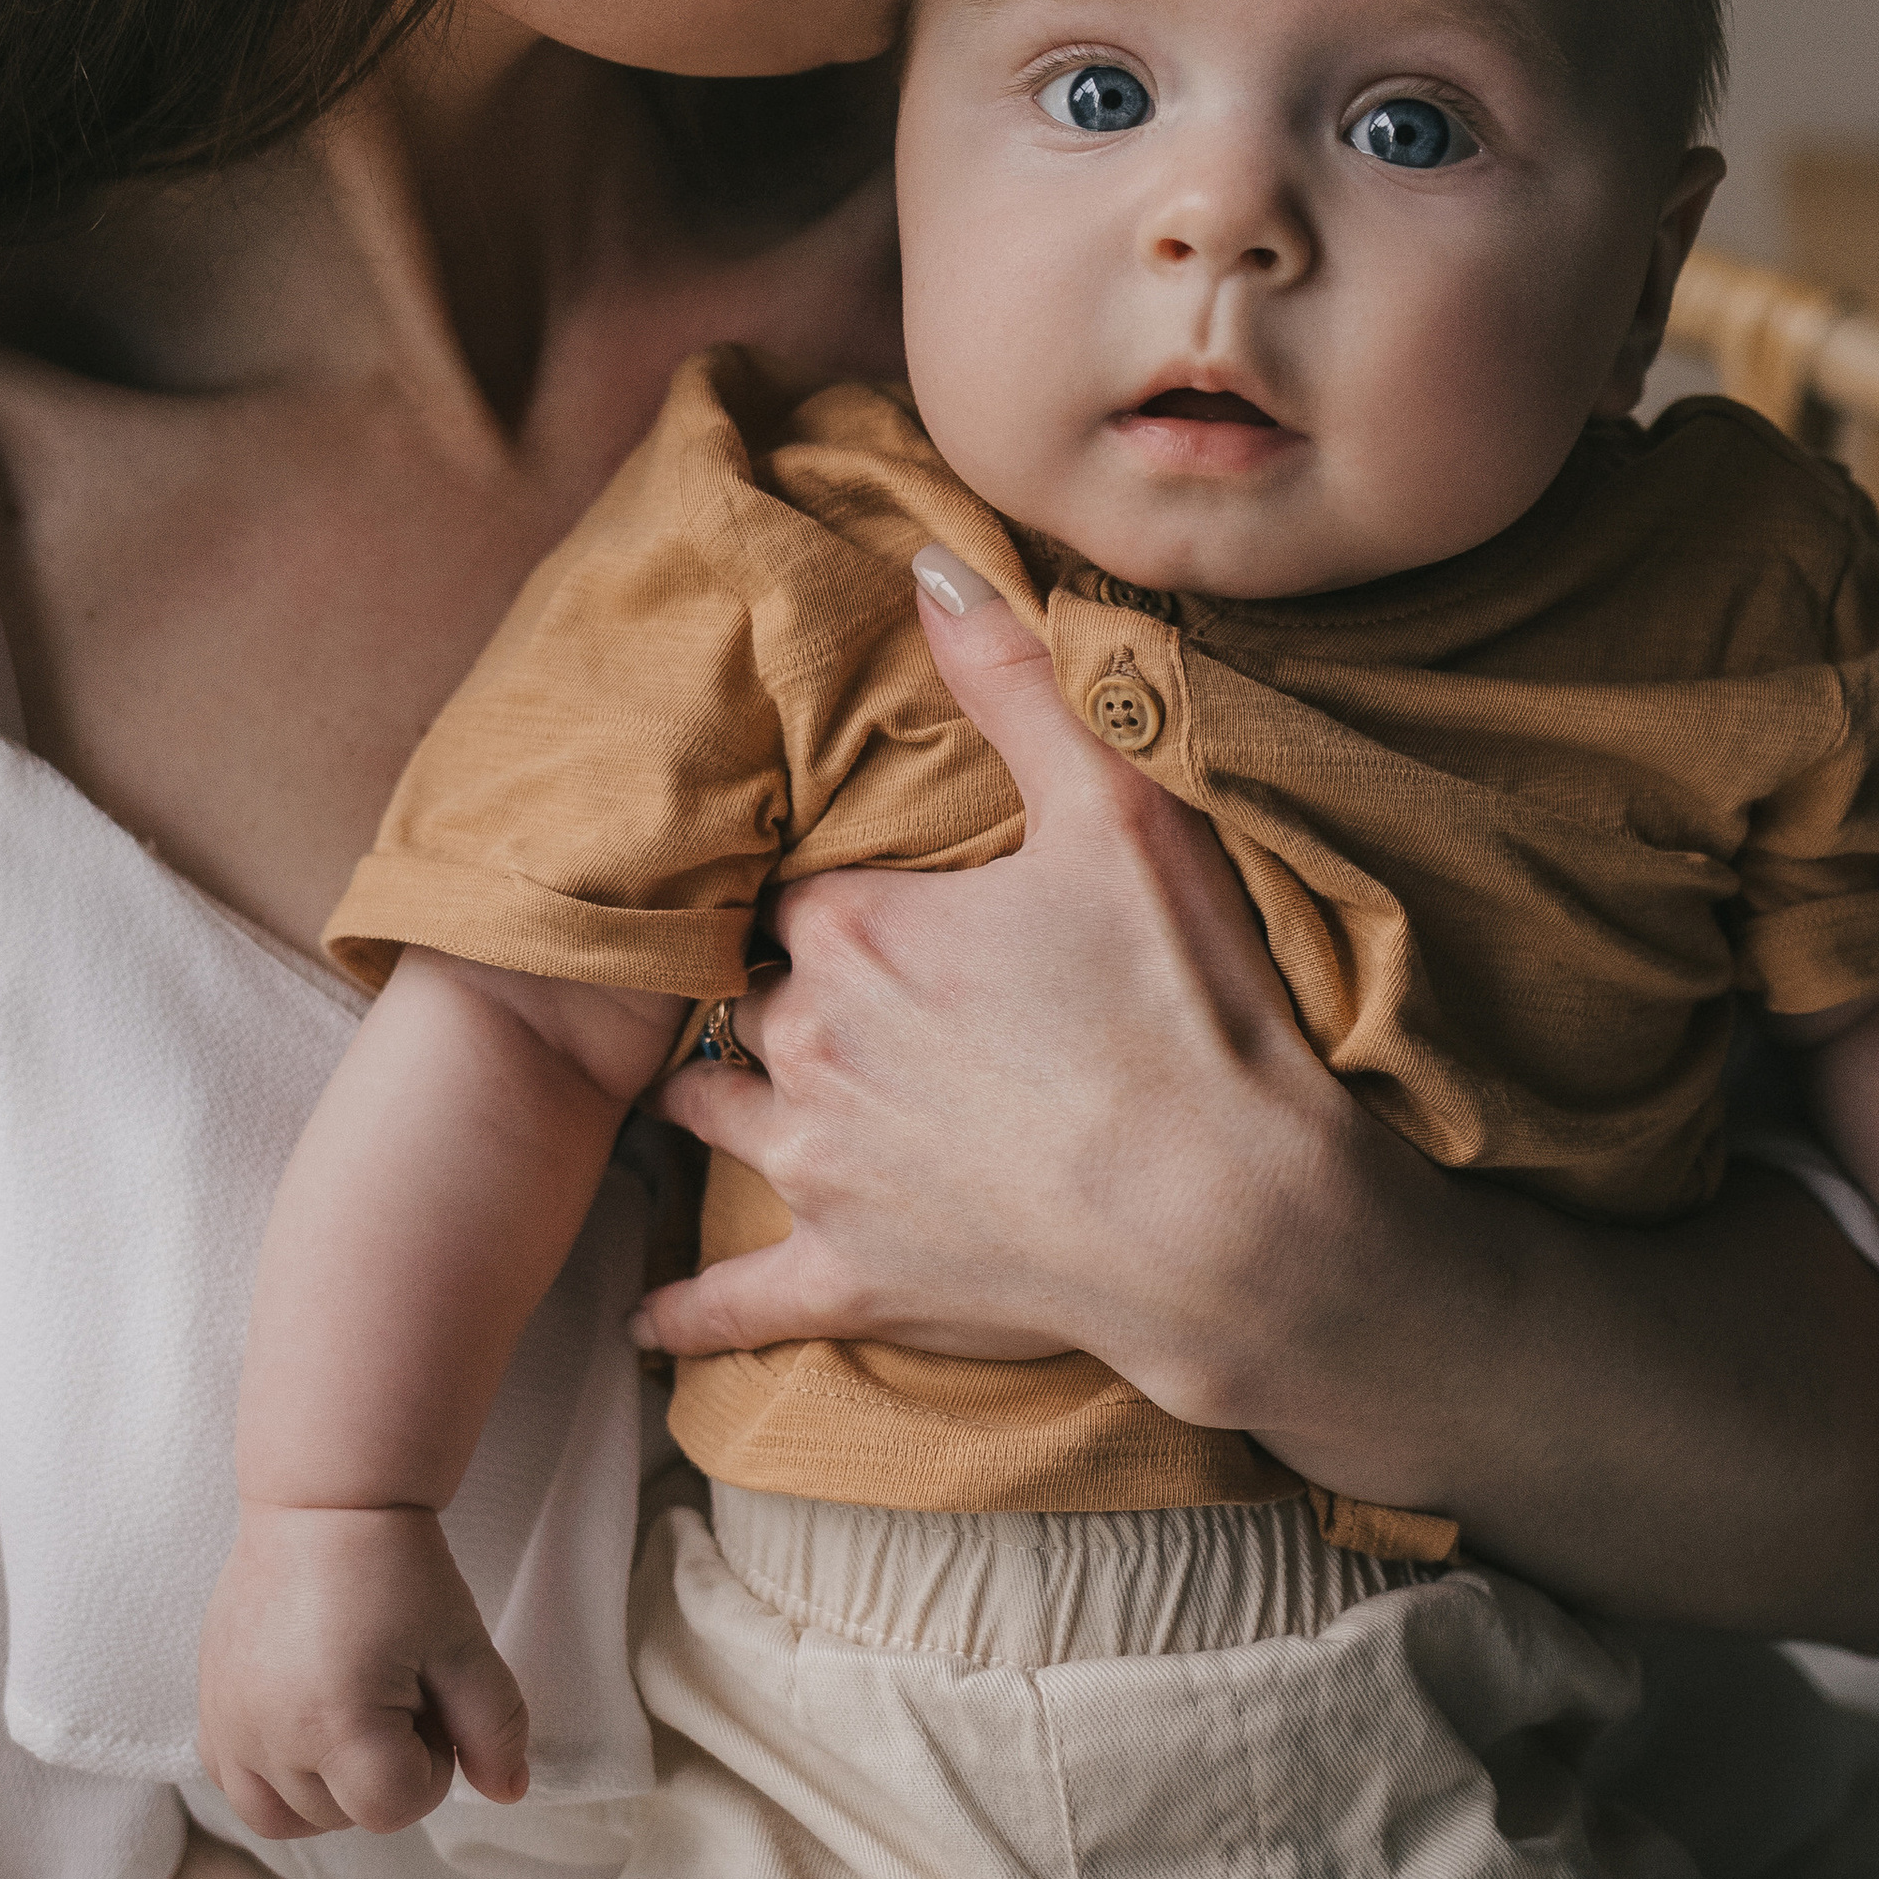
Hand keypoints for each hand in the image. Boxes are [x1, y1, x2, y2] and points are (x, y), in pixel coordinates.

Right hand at [198, 1500, 530, 1839]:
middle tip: (395, 1688)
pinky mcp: (209, 1708)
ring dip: (327, 1787)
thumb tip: (508, 1792)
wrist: (324, 1505)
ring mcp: (229, 1726)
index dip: (432, 1761)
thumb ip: (497, 1728)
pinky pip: (235, 1784)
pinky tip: (304, 1718)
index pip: (396, 1808)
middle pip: (342, 1817)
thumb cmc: (397, 1570)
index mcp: (336, 1725)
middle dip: (383, 1769)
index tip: (430, 1699)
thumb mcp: (465, 1646)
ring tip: (351, 1711)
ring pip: (283, 1817)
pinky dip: (272, 1774)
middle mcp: (269, 1738)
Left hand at [636, 555, 1355, 1416]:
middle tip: (806, 993)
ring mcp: (823, 1167)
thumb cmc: (1186, 1007)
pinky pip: (739, 1300)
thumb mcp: (1114, 808)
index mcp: (858, 929)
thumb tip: (929, 560)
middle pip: (754, 998)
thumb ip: (1012, 678)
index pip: (798, 890)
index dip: (832, 892)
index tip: (864, 898)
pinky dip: (689, 1311)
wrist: (1231, 1218)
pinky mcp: (855, 1276)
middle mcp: (813, 1041)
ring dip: (709, 1104)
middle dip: (775, 993)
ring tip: (692, 1099)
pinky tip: (646, 1318)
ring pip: (716, 1117)